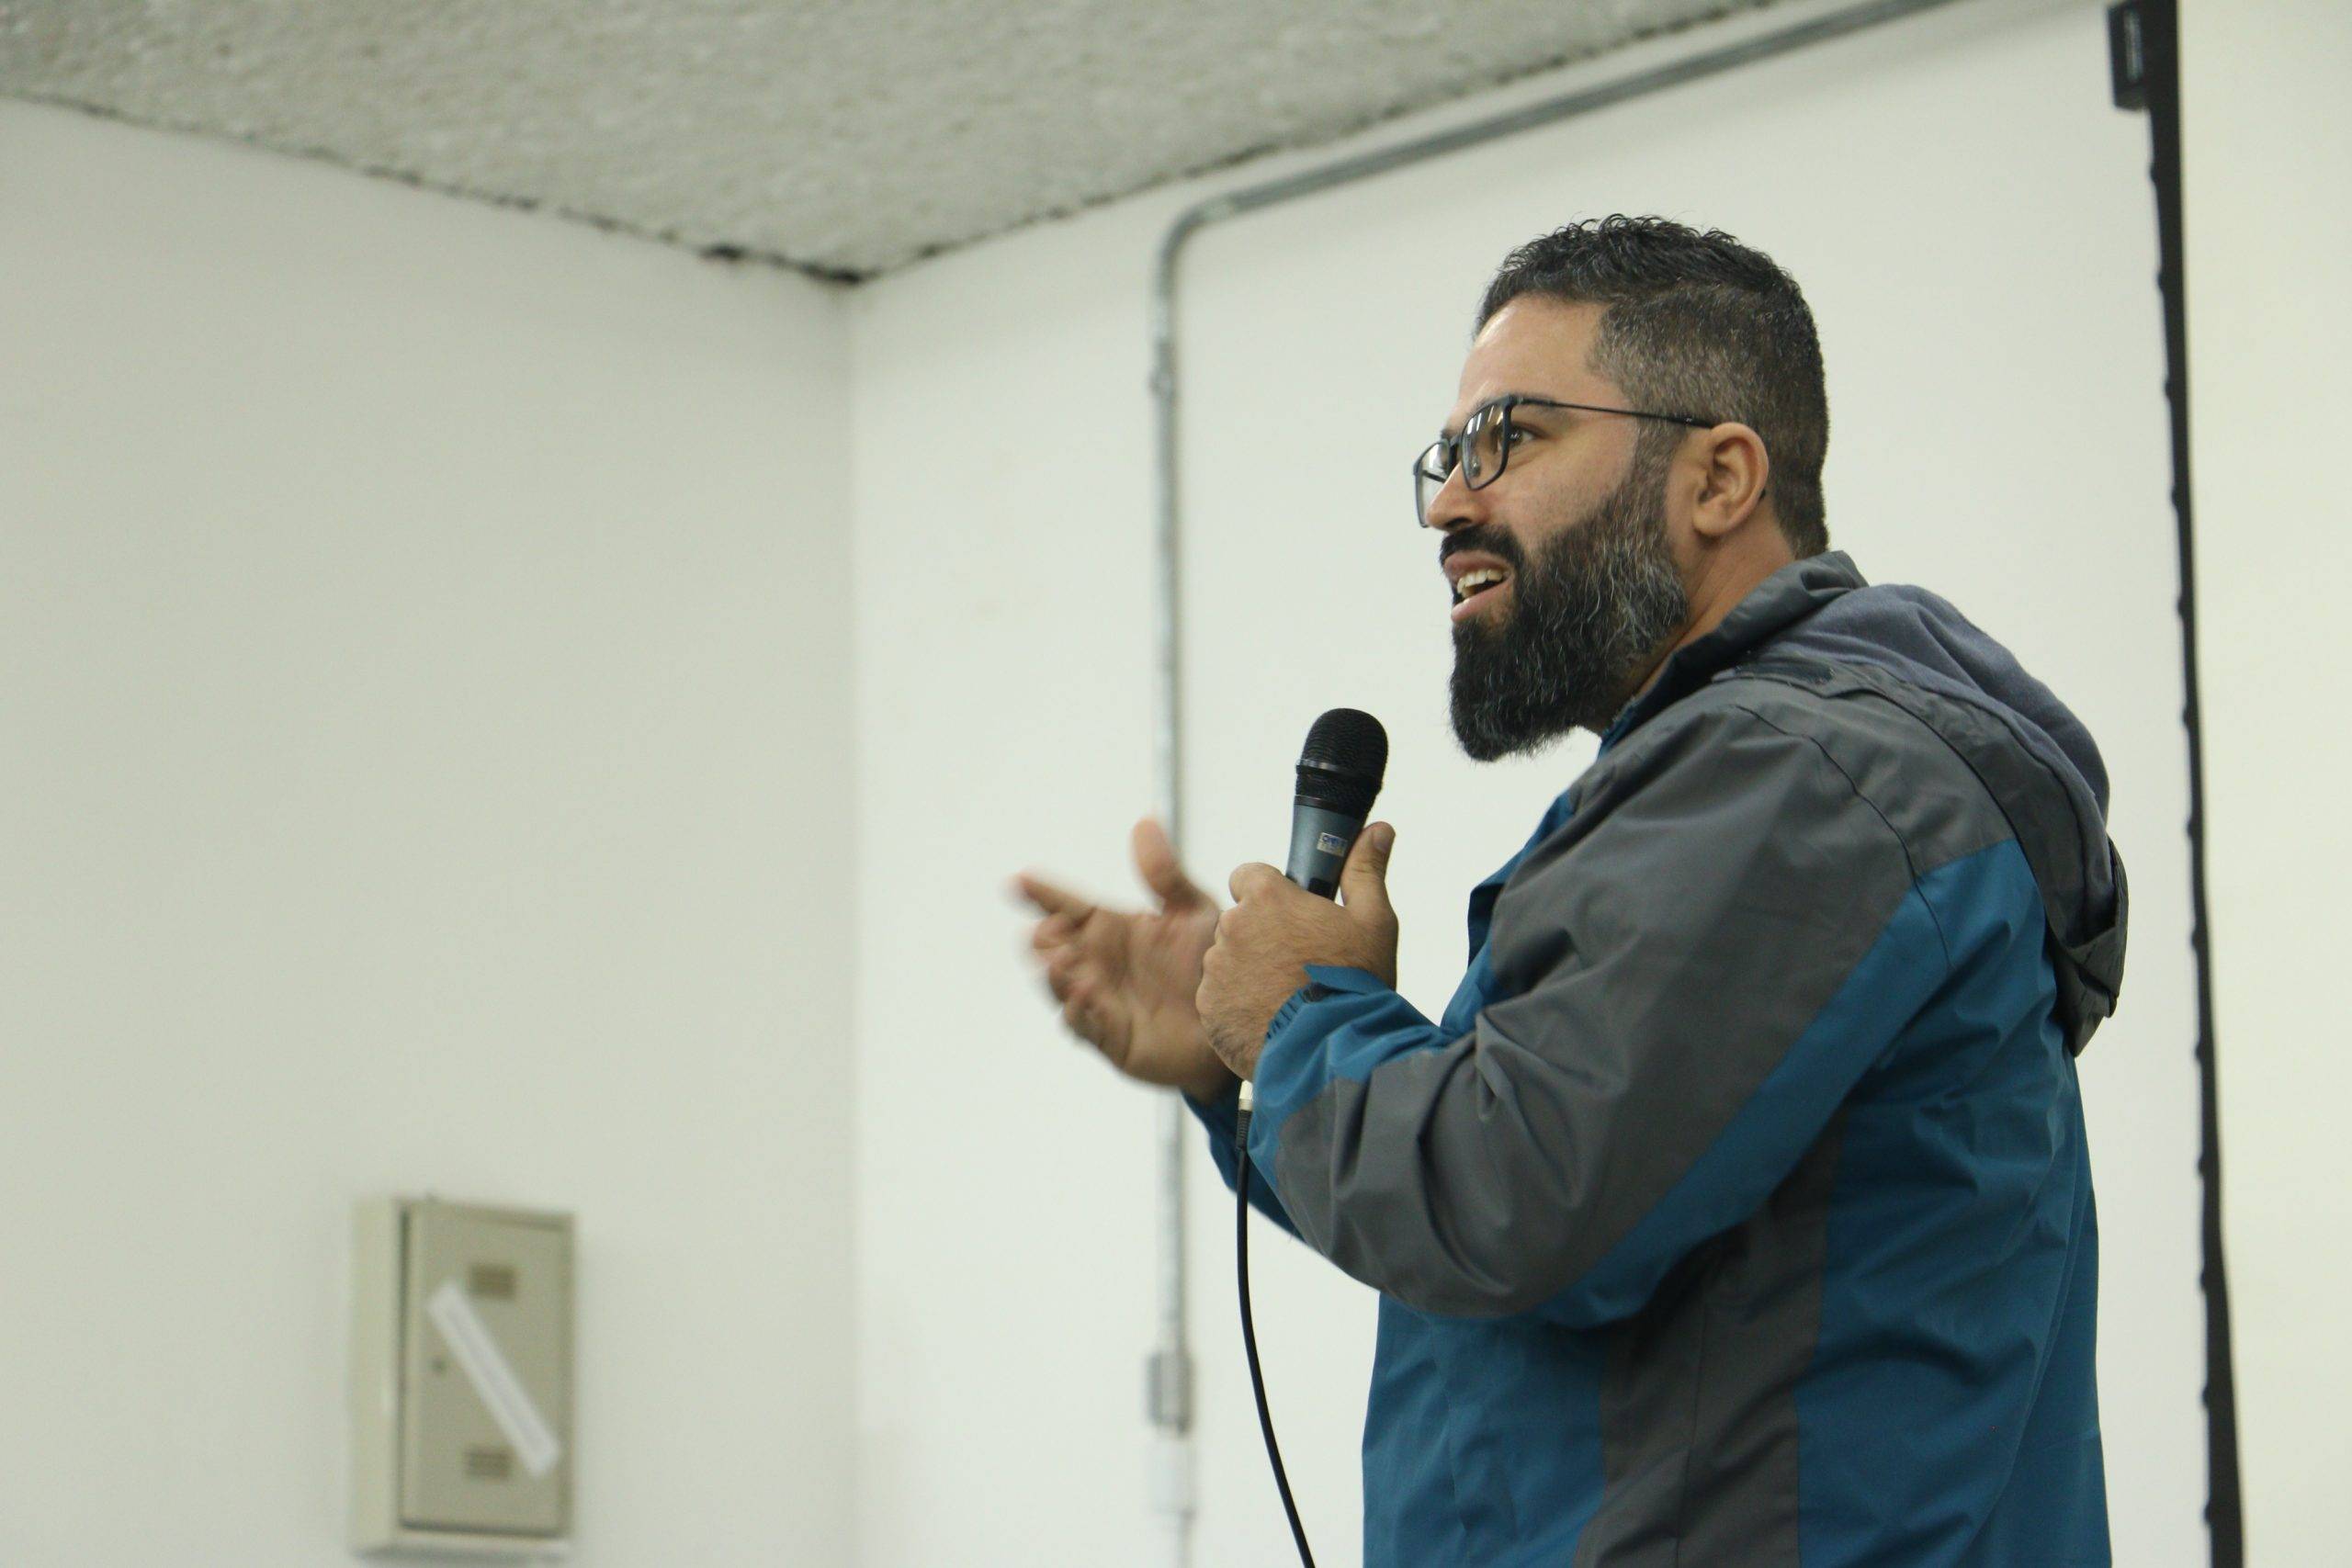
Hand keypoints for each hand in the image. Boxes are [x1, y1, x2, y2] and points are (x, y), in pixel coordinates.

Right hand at [1012, 818, 1235, 1101]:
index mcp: (1110, 928)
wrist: (1239, 1017)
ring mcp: (1098, 999)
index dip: (1041, 893)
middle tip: (1052, 930)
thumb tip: (1144, 821)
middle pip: (1051, 946)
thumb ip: (1165, 873)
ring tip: (1062, 960)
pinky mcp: (1109, 1036)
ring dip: (1054, 972)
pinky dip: (1077, 1009)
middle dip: (1043, 937)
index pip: (1067, 905)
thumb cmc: (1213, 964)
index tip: (1019, 880)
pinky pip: (1081, 1024)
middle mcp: (1097, 962)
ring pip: (1058, 984)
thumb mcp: (1193, 910)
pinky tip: (1085, 993)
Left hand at [1198, 823, 1397, 1080]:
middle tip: (1298, 964)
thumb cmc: (1354, 985)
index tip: (1289, 915)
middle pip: (1239, 921)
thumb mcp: (1373, 921)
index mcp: (1267, 898)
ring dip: (1248, 971)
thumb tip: (1379, 830)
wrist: (1331, 1051)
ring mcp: (1216, 968)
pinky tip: (1270, 1019)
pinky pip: (1219, 997)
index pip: (1249, 876)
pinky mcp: (1208, 1007)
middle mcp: (1232, 926)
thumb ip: (1366, 871)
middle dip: (1261, 936)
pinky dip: (1238, 1005)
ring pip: (1227, 959)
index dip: (1269, 895)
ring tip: (1287, 998)